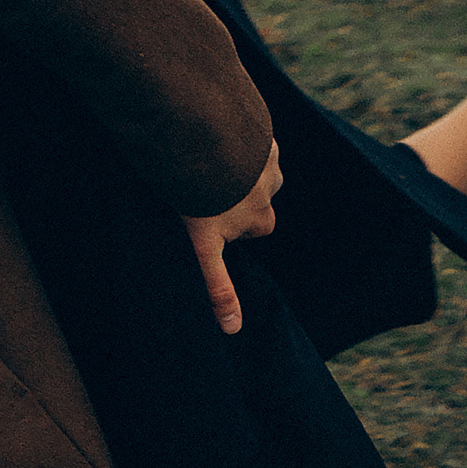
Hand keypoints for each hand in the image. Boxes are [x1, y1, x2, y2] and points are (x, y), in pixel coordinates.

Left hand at [182, 144, 283, 335]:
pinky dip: (243, 140)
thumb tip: (234, 331)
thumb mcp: (202, 244)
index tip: (216, 214)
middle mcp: (267, 196)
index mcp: (257, 221)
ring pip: (257, 169)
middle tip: (204, 188)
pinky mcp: (265, 140)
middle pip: (258, 201)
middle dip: (239, 195)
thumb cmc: (198, 196)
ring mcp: (268, 166)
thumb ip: (218, 284)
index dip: (237, 225)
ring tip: (207, 160)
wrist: (208, 144)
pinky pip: (255, 140)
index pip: (259, 229)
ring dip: (240, 165)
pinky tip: (216, 136)